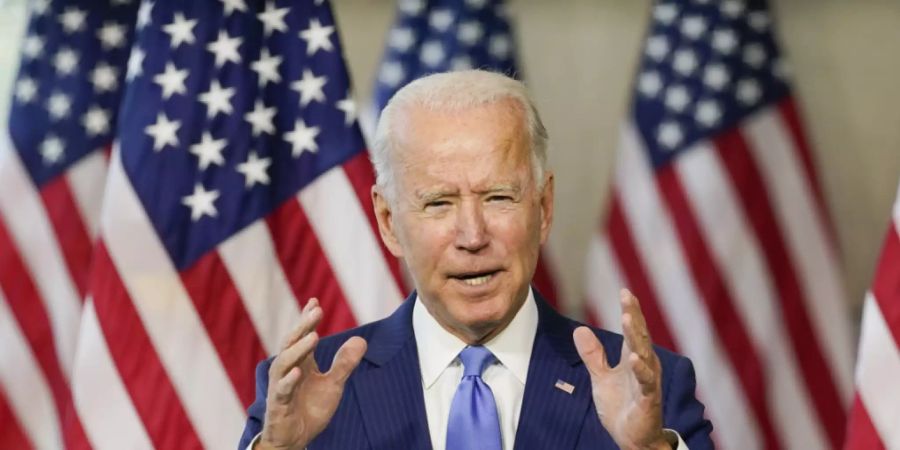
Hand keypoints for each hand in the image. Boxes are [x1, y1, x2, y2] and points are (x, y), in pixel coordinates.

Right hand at [256, 299, 367, 449]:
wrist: (296, 439)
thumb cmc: (310, 409)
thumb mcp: (333, 385)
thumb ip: (345, 363)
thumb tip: (361, 340)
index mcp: (301, 363)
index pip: (302, 335)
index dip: (307, 319)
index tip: (314, 301)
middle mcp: (288, 370)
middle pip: (293, 342)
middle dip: (304, 325)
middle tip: (316, 310)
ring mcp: (281, 387)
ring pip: (285, 363)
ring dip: (298, 349)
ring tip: (313, 336)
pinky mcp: (278, 405)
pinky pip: (282, 391)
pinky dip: (289, 380)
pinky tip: (299, 371)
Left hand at [573, 289, 669, 449]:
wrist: (632, 438)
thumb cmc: (621, 405)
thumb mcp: (601, 377)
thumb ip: (593, 355)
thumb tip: (580, 330)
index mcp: (633, 358)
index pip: (632, 330)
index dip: (630, 311)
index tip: (625, 291)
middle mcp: (644, 365)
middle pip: (639, 337)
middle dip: (633, 316)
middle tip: (627, 298)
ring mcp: (647, 381)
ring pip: (644, 354)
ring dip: (636, 337)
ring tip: (628, 319)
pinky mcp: (648, 399)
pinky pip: (646, 382)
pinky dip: (641, 370)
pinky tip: (635, 358)